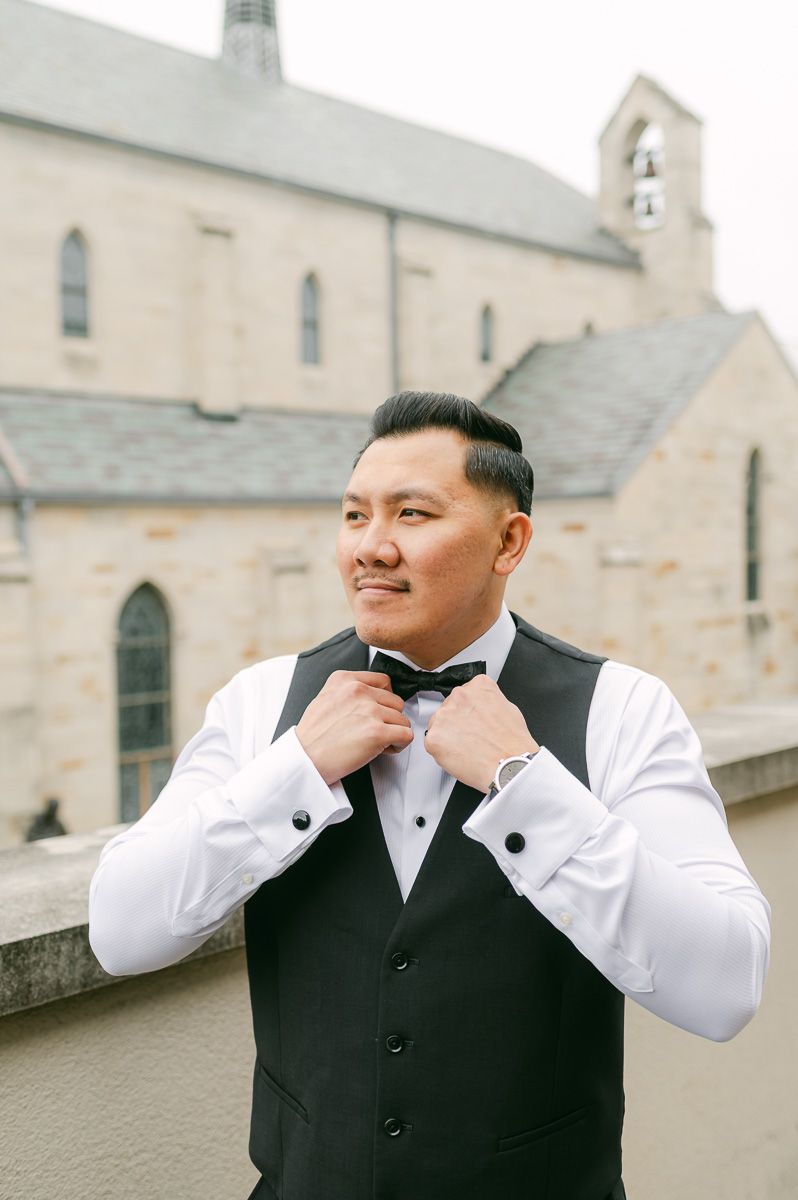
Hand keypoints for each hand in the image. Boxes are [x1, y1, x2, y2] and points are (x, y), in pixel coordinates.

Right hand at [295, 670, 413, 784]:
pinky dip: (399, 745)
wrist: (304, 758)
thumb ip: (348, 692)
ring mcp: (369, 710)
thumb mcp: (325, 698)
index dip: (384, 700)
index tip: (377, 712)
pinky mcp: (377, 732)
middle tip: (373, 732)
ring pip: (402, 719)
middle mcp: (358, 691)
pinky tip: (383, 749)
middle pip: (396, 702)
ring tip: (375, 742)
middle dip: (388, 719)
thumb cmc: (312, 736)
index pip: (384, 681)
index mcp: (344, 680)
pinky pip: (406, 734)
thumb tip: (371, 697)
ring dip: (393, 732)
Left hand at [424, 675, 538, 792]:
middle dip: (457, 723)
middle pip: (450, 708)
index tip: (474, 721)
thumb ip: (488, 702)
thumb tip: (481, 708)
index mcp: (478, 686)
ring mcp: (444, 715)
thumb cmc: (512, 743)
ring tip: (468, 749)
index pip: (465, 694)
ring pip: (439, 725)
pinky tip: (460, 756)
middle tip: (472, 738)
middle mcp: (459, 695)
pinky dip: (442, 752)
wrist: (510, 766)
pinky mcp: (434, 737)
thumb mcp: (509, 708)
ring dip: (448, 736)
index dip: (469, 712)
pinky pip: (432, 744)